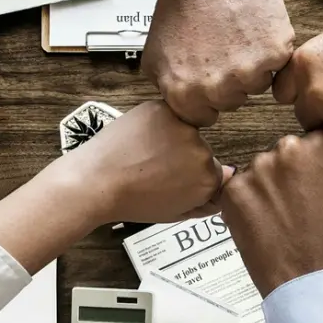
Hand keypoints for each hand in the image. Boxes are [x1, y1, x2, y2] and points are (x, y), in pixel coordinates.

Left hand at [59, 100, 232, 223]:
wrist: (96, 182)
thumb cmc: (131, 201)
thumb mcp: (174, 213)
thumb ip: (205, 201)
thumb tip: (226, 181)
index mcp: (208, 180)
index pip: (214, 173)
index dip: (191, 178)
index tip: (174, 181)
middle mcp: (203, 151)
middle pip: (201, 150)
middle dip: (183, 157)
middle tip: (155, 168)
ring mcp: (184, 127)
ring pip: (185, 131)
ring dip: (172, 138)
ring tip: (144, 153)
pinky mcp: (164, 109)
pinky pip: (169, 115)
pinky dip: (157, 123)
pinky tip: (140, 138)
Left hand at [144, 0, 294, 126]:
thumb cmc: (179, 5)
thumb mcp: (155, 57)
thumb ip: (169, 90)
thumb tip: (184, 108)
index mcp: (185, 95)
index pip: (204, 118)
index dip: (206, 96)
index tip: (207, 76)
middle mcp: (217, 88)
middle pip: (232, 102)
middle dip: (228, 80)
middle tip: (221, 48)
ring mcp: (248, 72)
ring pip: (257, 85)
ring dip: (252, 66)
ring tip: (236, 37)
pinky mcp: (274, 52)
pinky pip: (278, 65)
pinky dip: (270, 49)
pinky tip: (252, 29)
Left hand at [217, 131, 322, 296]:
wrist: (311, 280)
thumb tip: (320, 164)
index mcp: (320, 145)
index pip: (312, 140)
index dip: (311, 163)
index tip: (312, 180)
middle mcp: (286, 149)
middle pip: (282, 153)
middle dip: (286, 173)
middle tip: (295, 204)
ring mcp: (256, 169)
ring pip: (258, 171)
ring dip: (264, 188)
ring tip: (278, 219)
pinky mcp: (232, 191)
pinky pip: (237, 190)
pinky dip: (245, 205)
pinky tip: (260, 224)